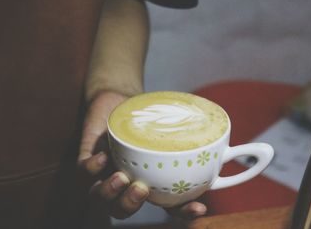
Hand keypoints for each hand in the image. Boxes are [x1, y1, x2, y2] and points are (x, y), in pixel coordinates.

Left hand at [77, 91, 206, 218]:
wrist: (120, 97)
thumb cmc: (148, 115)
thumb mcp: (171, 126)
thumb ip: (189, 136)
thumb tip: (226, 139)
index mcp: (150, 180)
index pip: (167, 206)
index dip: (183, 213)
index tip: (199, 208)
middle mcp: (126, 181)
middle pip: (123, 210)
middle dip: (131, 206)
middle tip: (142, 188)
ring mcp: (104, 172)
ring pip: (99, 198)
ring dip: (109, 194)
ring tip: (121, 177)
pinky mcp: (87, 158)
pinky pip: (84, 173)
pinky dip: (91, 169)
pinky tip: (103, 156)